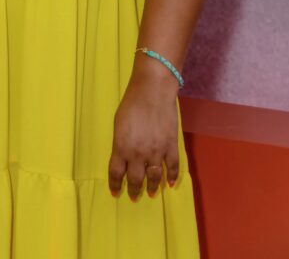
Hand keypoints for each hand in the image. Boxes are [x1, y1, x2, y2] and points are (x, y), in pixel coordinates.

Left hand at [108, 69, 179, 199]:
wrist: (152, 91)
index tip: (115, 192)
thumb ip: (120, 142)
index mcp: (121, 147)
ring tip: (150, 193)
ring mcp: (156, 151)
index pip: (116, 173)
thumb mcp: (118, 123)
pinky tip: (170, 183)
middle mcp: (138, 154)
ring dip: (152, 187)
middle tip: (134, 197)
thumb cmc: (131, 103)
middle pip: (136, 179)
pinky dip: (172, 177)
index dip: (115, 185)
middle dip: (134, 190)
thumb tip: (124, 156)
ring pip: (154, 177)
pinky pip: (173, 167)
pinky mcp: (171, 146)